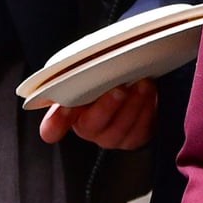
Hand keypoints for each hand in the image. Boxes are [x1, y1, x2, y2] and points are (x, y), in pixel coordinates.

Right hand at [38, 79, 156, 150]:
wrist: (131, 89)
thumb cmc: (104, 80)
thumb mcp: (87, 73)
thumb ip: (76, 72)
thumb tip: (76, 63)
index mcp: (67, 114)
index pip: (52, 128)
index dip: (56, 121)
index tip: (65, 108)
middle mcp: (88, 129)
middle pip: (90, 126)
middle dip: (106, 106)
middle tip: (119, 88)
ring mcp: (110, 137)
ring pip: (119, 129)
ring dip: (133, 105)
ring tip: (142, 85)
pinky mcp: (132, 139)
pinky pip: (139, 130)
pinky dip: (146, 110)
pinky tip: (149, 95)